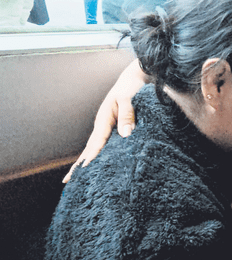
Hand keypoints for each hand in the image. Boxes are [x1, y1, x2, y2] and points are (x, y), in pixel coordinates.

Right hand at [63, 61, 147, 181]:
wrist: (134, 78)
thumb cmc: (132, 87)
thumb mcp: (129, 99)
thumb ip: (128, 116)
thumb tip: (125, 135)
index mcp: (104, 119)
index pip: (96, 142)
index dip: (90, 156)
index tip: (82, 170)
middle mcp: (103, 125)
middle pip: (90, 147)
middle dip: (79, 164)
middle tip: (68, 181)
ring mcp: (107, 126)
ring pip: (95, 147)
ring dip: (87, 161)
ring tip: (78, 177)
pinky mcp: (114, 127)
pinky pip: (105, 144)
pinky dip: (99, 154)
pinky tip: (98, 163)